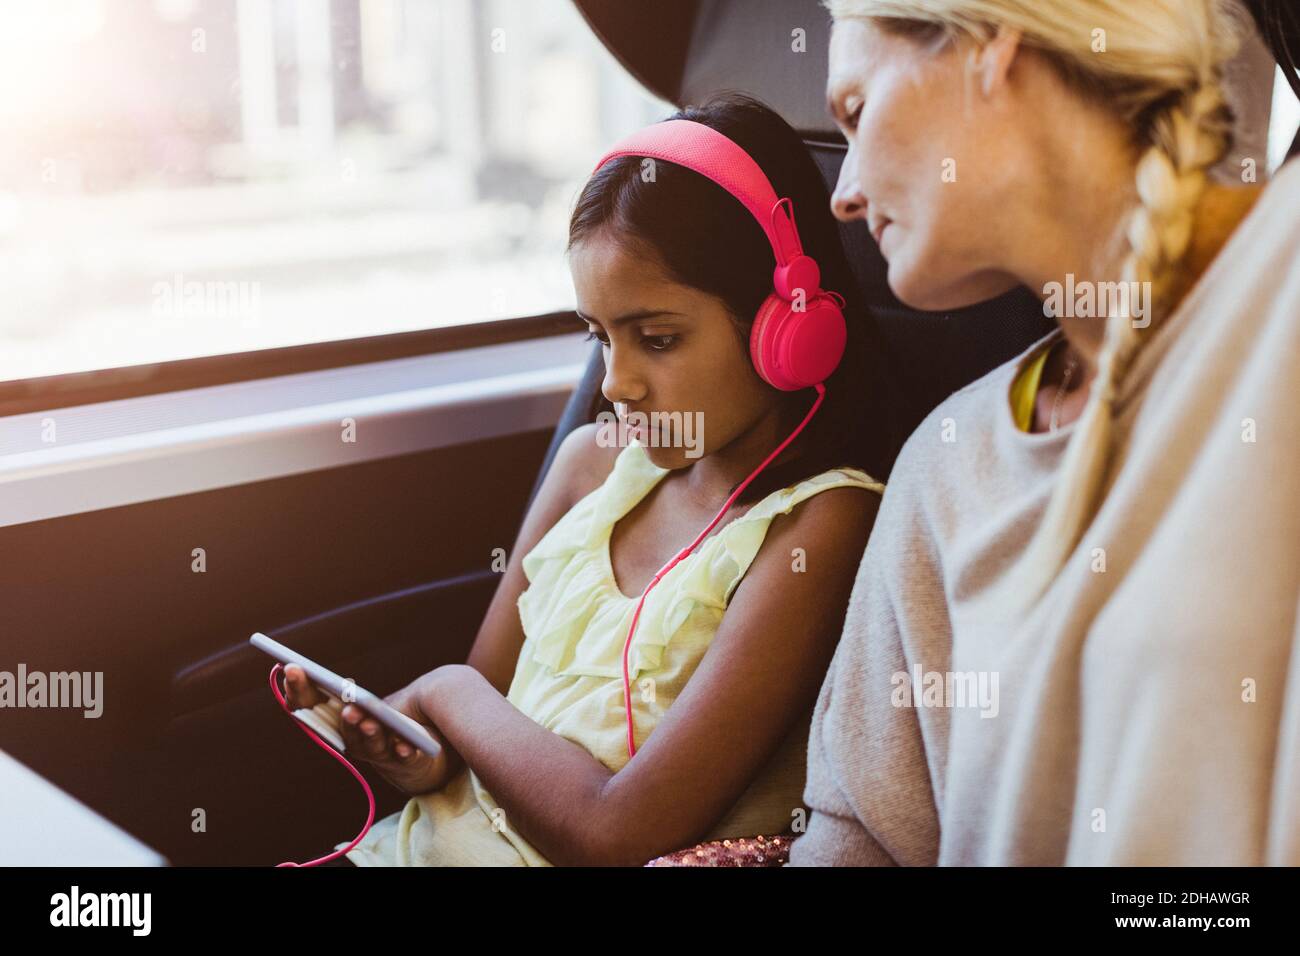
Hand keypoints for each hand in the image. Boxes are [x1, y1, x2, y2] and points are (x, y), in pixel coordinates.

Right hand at [282, 664, 453, 795]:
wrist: (412, 752)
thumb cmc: (376, 718)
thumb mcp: (357, 700)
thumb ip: (336, 688)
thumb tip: (299, 664)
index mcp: (332, 721)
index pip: (306, 705)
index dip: (296, 688)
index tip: (291, 667)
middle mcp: (350, 739)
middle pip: (341, 729)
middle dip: (344, 718)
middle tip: (346, 709)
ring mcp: (377, 751)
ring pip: (370, 744)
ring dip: (368, 734)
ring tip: (369, 723)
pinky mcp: (404, 758)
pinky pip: (402, 757)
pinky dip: (402, 752)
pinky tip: (404, 746)